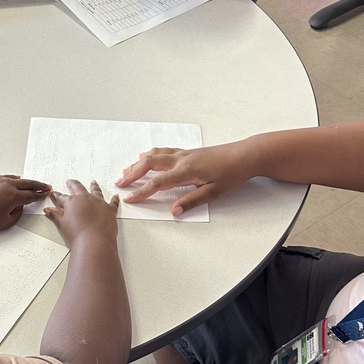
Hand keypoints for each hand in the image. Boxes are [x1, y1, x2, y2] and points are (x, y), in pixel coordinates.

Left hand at [0, 175, 50, 230]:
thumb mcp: (5, 222)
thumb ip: (17, 213)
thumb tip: (19, 206)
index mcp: (13, 196)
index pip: (31, 195)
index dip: (40, 195)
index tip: (45, 194)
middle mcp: (8, 185)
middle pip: (28, 184)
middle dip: (38, 185)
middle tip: (46, 186)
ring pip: (18, 179)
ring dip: (28, 181)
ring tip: (34, 183)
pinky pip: (7, 177)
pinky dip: (15, 179)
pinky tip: (17, 179)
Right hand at [43, 179, 118, 245]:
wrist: (94, 241)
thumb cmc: (78, 234)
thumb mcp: (62, 224)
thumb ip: (55, 215)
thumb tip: (48, 210)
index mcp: (72, 201)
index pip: (61, 197)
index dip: (56, 195)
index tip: (54, 194)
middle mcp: (86, 198)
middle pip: (78, 187)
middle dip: (73, 184)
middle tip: (70, 182)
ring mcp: (99, 203)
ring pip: (96, 191)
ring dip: (94, 186)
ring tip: (93, 182)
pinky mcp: (109, 210)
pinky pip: (113, 202)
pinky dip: (114, 199)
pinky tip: (115, 196)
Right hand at [116, 141, 254, 216]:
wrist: (244, 155)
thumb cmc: (232, 173)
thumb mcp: (214, 192)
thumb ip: (192, 201)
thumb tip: (174, 211)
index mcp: (186, 171)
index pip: (157, 183)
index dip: (141, 192)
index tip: (129, 198)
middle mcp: (181, 160)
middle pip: (149, 164)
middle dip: (132, 174)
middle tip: (119, 183)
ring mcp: (183, 154)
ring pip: (154, 155)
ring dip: (138, 163)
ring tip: (126, 170)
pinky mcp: (187, 152)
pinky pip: (162, 151)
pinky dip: (149, 154)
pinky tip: (145, 156)